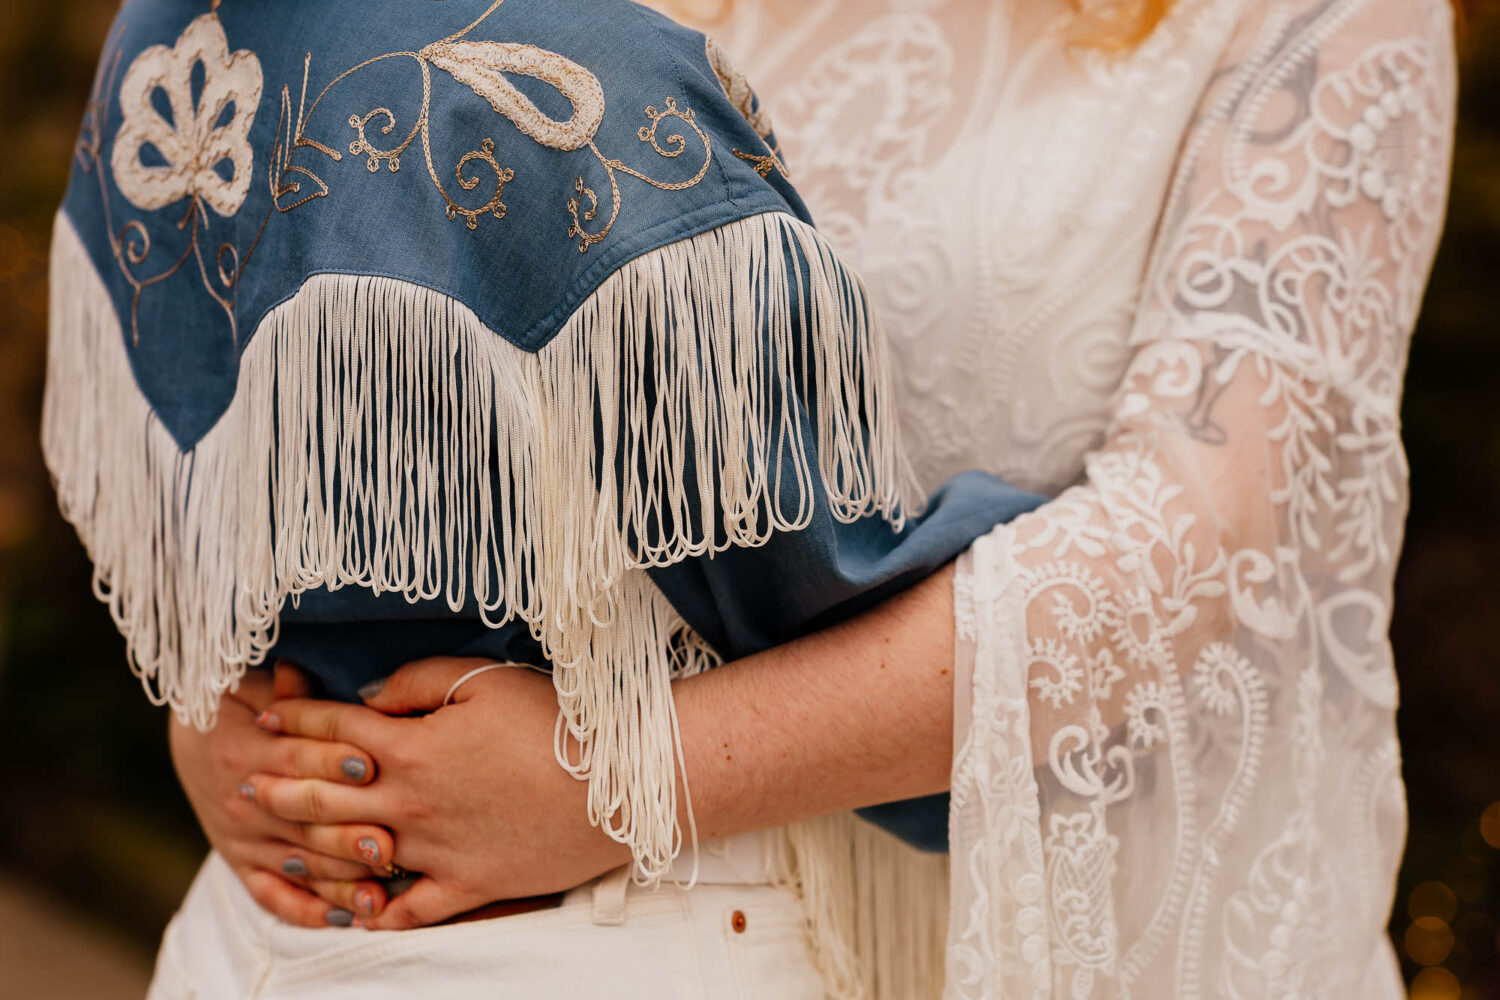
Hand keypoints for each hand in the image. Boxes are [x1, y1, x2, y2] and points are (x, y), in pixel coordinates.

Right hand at [169, 662, 397, 925]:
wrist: (191, 734)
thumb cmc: (238, 700)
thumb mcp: (252, 683)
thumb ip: (286, 685)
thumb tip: (303, 668)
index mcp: (244, 749)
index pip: (293, 758)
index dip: (330, 760)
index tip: (370, 764)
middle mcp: (241, 800)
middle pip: (299, 820)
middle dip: (344, 834)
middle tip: (387, 843)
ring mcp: (240, 838)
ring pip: (294, 863)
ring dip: (337, 879)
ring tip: (378, 893)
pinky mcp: (240, 862)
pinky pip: (272, 894)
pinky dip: (306, 910)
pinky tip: (346, 917)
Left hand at [245, 658, 633, 928]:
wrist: (614, 786)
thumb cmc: (554, 721)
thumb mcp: (485, 679)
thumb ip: (419, 682)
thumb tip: (371, 698)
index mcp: (412, 747)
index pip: (334, 730)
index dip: (294, 718)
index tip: (264, 714)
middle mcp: (411, 804)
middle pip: (325, 796)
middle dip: (280, 787)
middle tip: (245, 787)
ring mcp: (436, 851)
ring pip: (354, 855)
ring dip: (309, 850)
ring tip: (280, 847)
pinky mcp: (468, 885)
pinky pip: (411, 908)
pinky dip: (379, 912)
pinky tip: (356, 912)